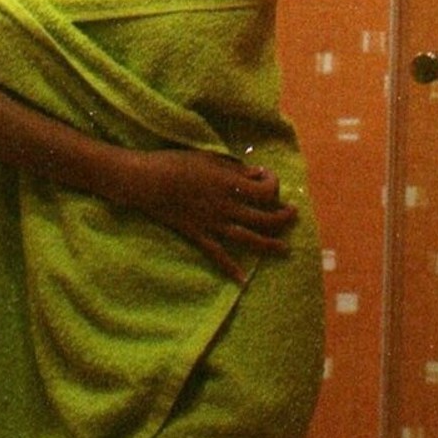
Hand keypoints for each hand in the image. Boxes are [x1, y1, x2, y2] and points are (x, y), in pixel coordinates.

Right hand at [119, 148, 297, 281]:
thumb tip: (255, 174)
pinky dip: (230, 268)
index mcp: (230, 183)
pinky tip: (243, 279)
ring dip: (270, 244)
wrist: (145, 180)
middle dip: (284, 217)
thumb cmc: (175, 162)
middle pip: (265, 216)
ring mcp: (213, 222)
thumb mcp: (208, 157)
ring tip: (285, 249)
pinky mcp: (198, 234)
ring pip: (249, 238)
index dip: (273, 184)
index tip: (267, 177)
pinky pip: (218, 255)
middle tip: (292, 214)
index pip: (266, 190)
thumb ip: (233, 168)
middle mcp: (227, 205)